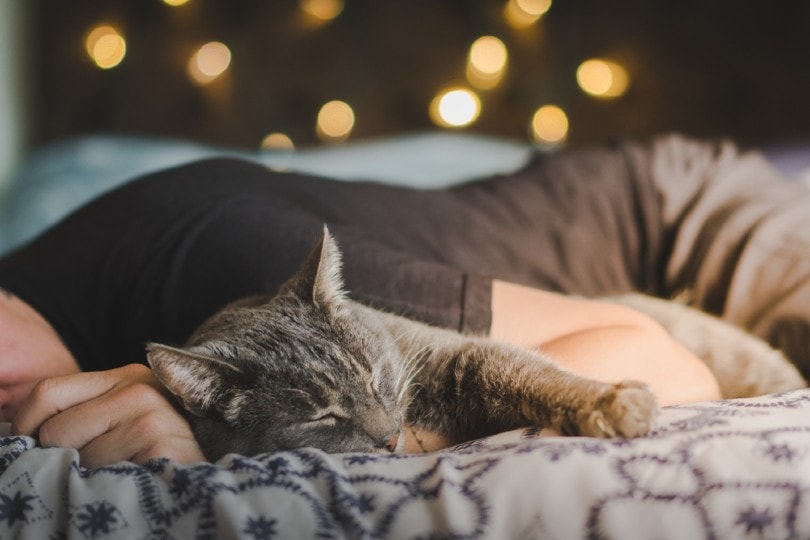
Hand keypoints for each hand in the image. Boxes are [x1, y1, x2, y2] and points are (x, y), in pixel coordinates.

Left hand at [11, 363, 204, 466]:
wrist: (216, 469)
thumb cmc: (165, 450)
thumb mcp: (127, 419)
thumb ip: (88, 413)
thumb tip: (25, 432)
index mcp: (127, 377)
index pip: (48, 391)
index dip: (26, 424)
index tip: (30, 448)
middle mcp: (138, 388)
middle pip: (55, 429)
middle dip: (63, 458)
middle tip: (92, 469)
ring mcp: (150, 415)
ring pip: (77, 457)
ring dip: (90, 476)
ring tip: (122, 473)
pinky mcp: (157, 442)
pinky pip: (101, 474)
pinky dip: (109, 486)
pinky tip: (133, 479)